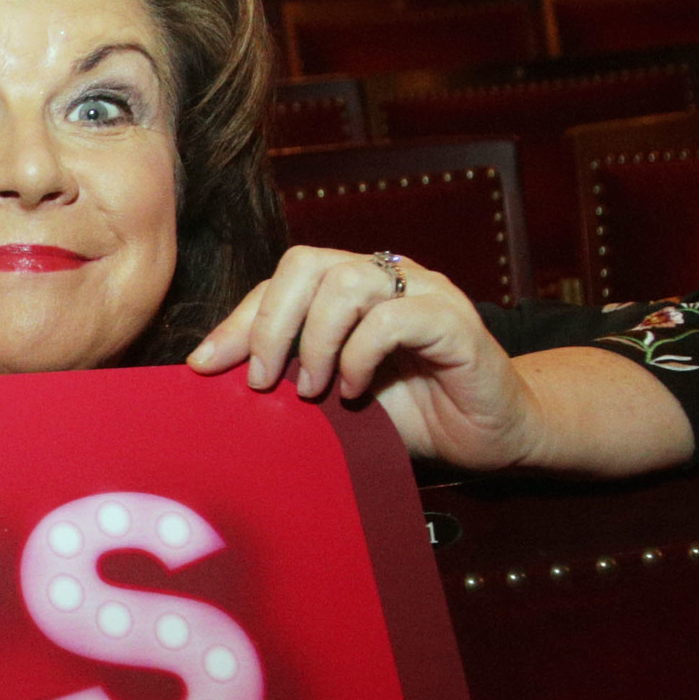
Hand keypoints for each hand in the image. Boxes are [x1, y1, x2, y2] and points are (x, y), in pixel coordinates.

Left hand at [189, 245, 554, 465]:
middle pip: (307, 263)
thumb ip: (290, 375)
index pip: (283, 280)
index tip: (205, 365)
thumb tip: (220, 378)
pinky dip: (360, 354)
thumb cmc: (414, 416)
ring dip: (315, 341)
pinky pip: (392, 316)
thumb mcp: (335, 395)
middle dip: (270, 322)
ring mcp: (423, 292)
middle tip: (260, 378)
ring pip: (346, 281)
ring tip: (314, 390)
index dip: (240, 319)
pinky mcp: (453, 320)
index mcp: (354, 287)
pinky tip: (354, 390)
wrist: (492, 436)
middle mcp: (388, 276)